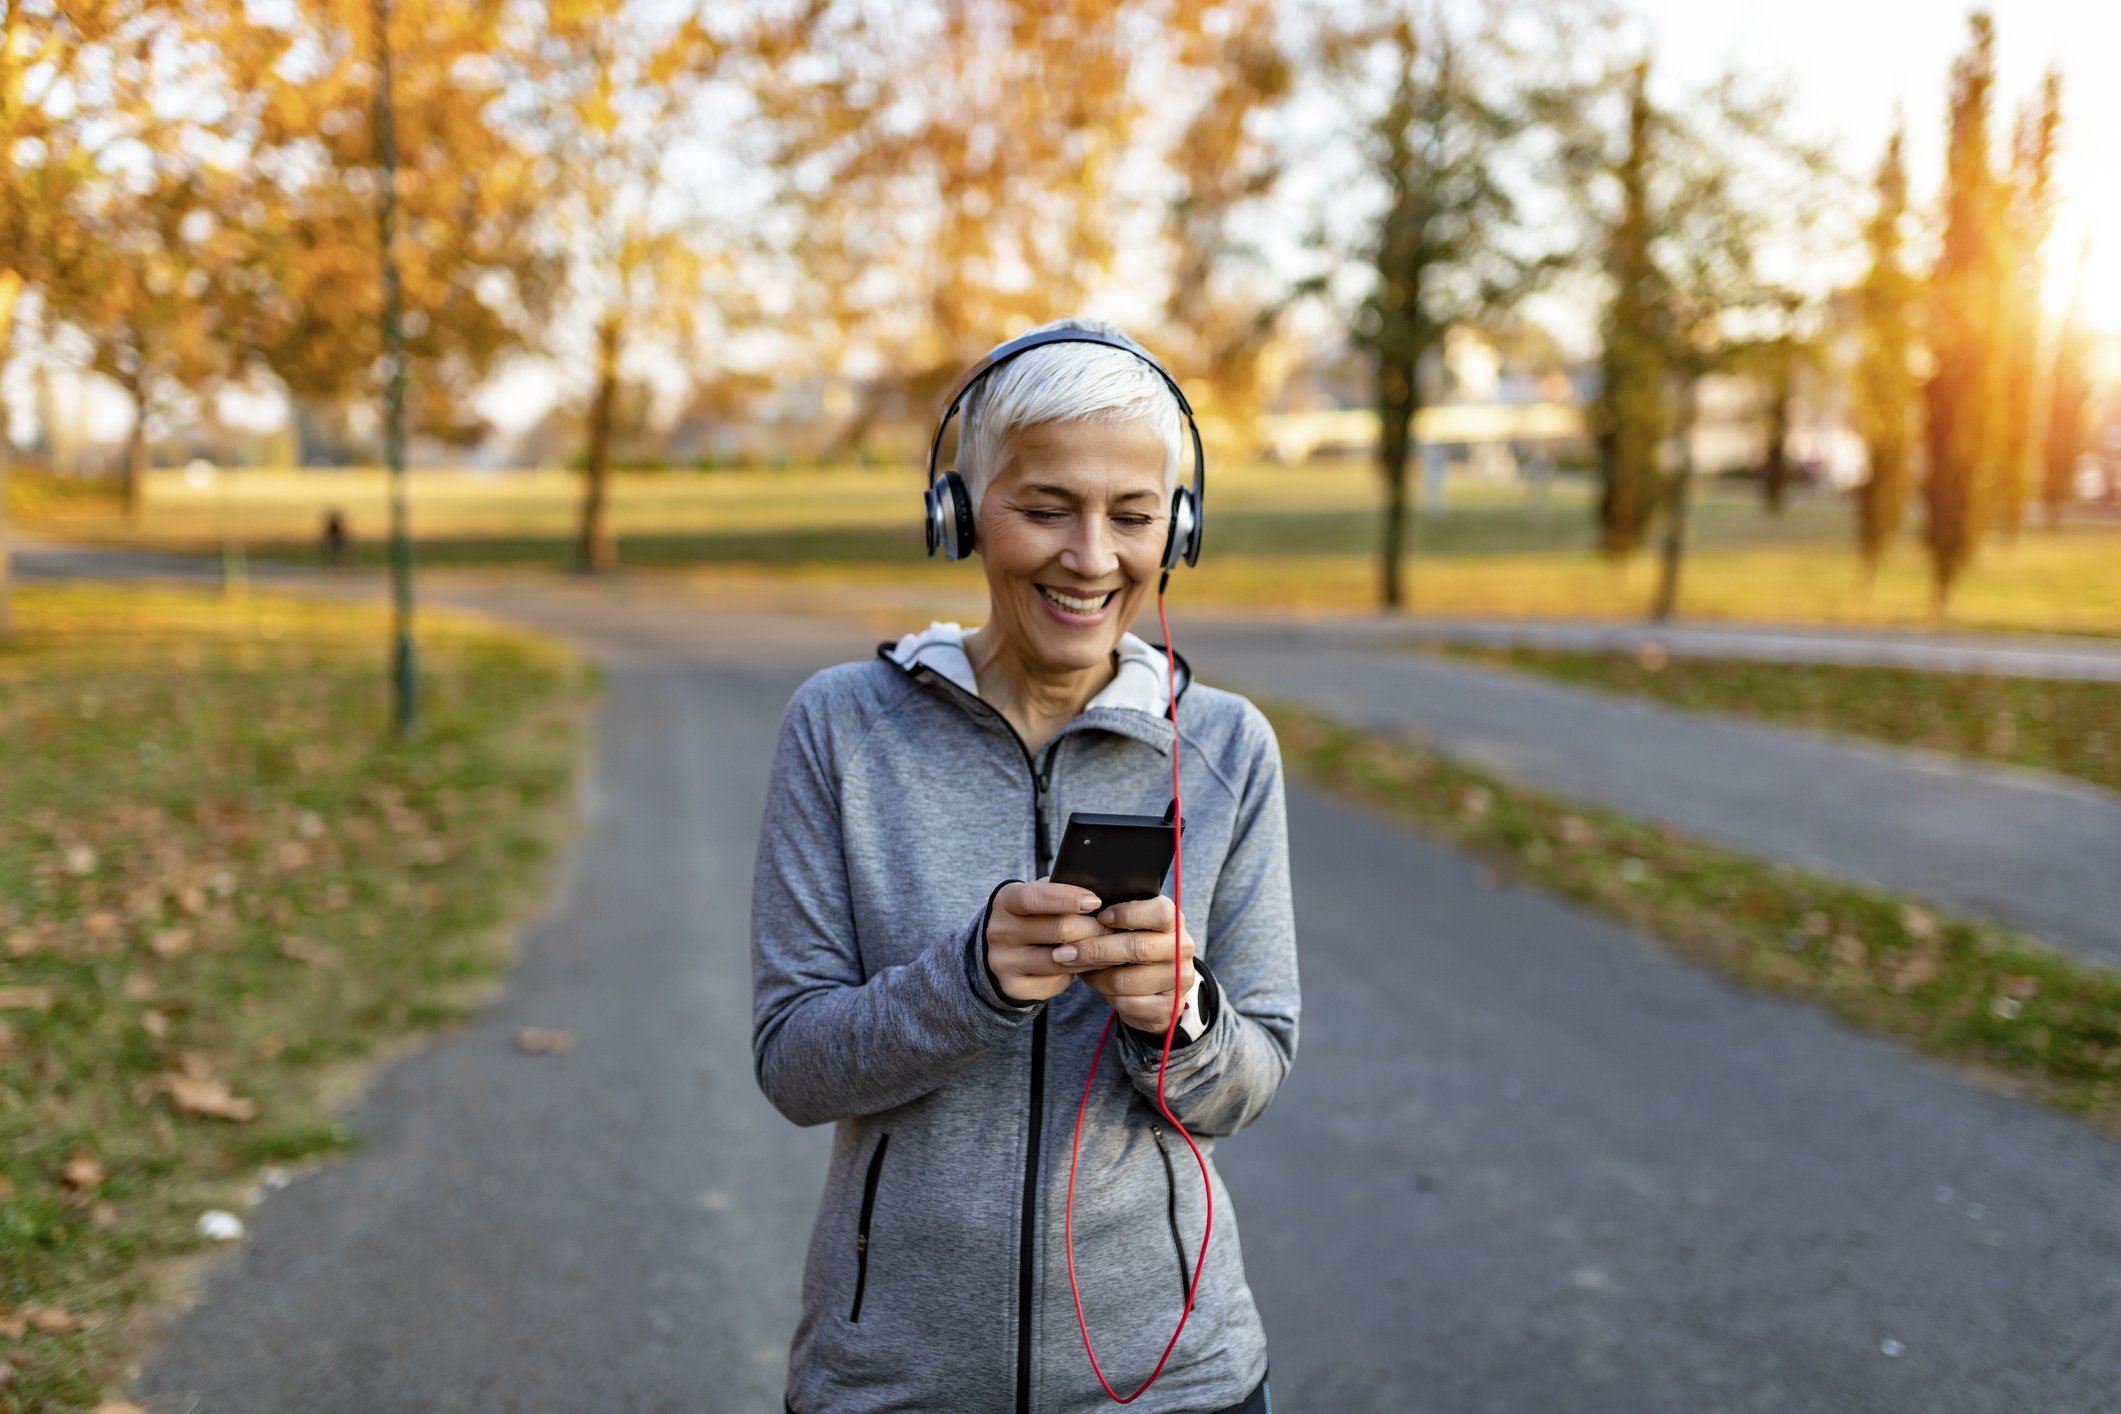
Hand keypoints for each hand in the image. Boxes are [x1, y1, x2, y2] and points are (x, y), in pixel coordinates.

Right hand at [985, 878, 1108, 1004]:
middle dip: (1094, 928)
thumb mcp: (1039, 895)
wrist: (1004, 949)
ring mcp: (1004, 963)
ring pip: (1063, 960)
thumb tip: (1102, 895)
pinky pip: (1059, 982)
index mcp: (1006, 901)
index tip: (1095, 901)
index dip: (1068, 898)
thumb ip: (1062, 892)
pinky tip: (1091, 964)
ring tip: (1112, 947)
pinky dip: (1080, 973)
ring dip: (1094, 954)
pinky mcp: (1015, 988)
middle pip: (1059, 930)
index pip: (1035, 898)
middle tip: (1116, 928)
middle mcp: (1000, 932)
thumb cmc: (1034, 914)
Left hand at [1052, 895, 1196, 1033]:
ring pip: (1126, 980)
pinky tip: (1099, 986)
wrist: (1156, 988)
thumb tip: (1076, 906)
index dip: (1128, 914)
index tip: (1100, 916)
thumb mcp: (1129, 926)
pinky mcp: (1169, 1007)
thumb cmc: (1133, 946)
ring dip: (1096, 976)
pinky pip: (1127, 1003)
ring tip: (1080, 969)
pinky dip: (1107, 996)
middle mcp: (1182, 948)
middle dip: (1095, 949)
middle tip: (1064, 952)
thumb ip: (1113, 916)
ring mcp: (1178, 980)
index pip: (1159, 913)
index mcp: (1173, 921)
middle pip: (1137, 948)